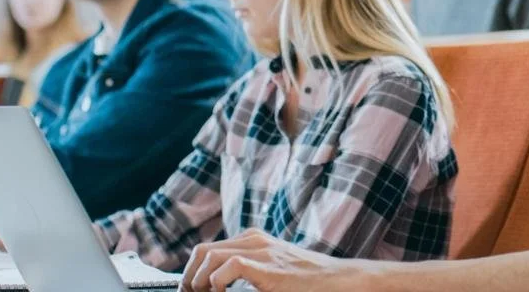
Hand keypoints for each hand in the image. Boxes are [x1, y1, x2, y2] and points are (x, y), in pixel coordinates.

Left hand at [180, 229, 383, 291]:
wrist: (339, 280)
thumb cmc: (309, 281)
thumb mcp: (273, 272)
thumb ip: (249, 273)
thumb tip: (220, 284)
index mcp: (253, 241)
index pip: (208, 249)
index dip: (193, 272)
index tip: (191, 291)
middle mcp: (254, 241)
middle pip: (203, 250)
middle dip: (190, 276)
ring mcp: (262, 251)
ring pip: (209, 255)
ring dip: (199, 280)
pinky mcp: (268, 266)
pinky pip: (229, 266)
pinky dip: (217, 282)